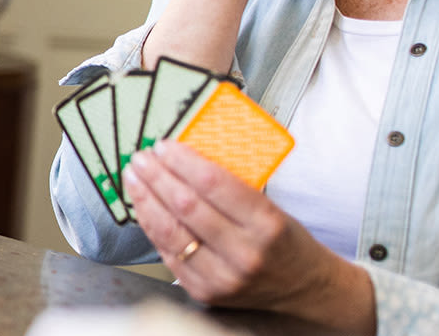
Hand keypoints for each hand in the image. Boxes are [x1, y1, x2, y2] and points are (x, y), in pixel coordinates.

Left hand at [124, 141, 373, 330]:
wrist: (304, 289)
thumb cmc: (285, 242)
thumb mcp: (271, 209)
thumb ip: (230, 188)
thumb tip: (183, 158)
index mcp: (266, 224)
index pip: (214, 184)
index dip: (183, 161)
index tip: (164, 146)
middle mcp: (244, 253)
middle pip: (186, 206)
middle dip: (157, 176)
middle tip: (142, 158)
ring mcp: (223, 277)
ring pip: (170, 231)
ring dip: (145, 199)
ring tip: (134, 178)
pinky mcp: (204, 291)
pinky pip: (168, 253)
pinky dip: (151, 226)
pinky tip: (144, 207)